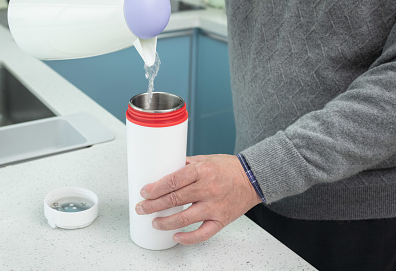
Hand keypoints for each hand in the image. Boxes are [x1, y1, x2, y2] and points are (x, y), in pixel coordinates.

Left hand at [135, 154, 261, 244]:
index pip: (173, 180)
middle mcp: (208, 189)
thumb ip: (186, 165)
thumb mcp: (206, 158)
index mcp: (203, 171)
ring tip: (154, 222)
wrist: (253, 179)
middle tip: (142, 208)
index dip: (155, 188)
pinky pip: (202, 233)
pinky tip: (175, 236)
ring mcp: (215, 206)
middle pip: (174, 199)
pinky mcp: (221, 220)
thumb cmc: (229, 168)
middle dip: (153, 205)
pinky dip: (188, 237)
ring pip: (184, 218)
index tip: (144, 192)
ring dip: (165, 222)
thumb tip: (164, 169)